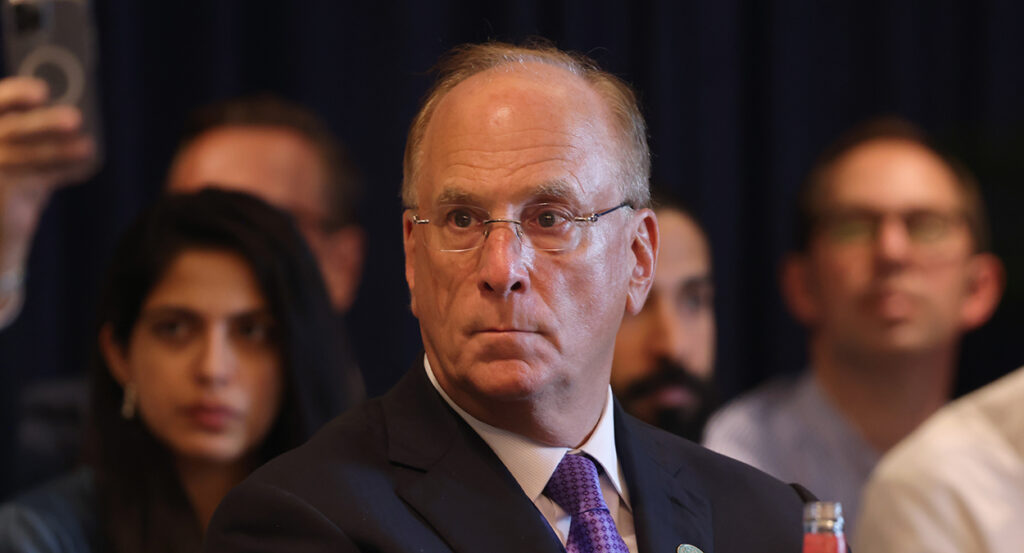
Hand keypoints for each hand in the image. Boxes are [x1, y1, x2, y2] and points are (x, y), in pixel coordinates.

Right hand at [0, 76, 96, 321]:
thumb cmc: (10, 183)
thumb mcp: (22, 156)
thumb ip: (38, 137)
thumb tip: (75, 115)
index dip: (15, 95)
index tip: (43, 91)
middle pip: (11, 131)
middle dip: (44, 124)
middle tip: (76, 118)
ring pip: (26, 157)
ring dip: (61, 150)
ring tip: (88, 145)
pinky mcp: (2, 196)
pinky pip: (40, 180)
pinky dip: (67, 170)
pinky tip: (88, 163)